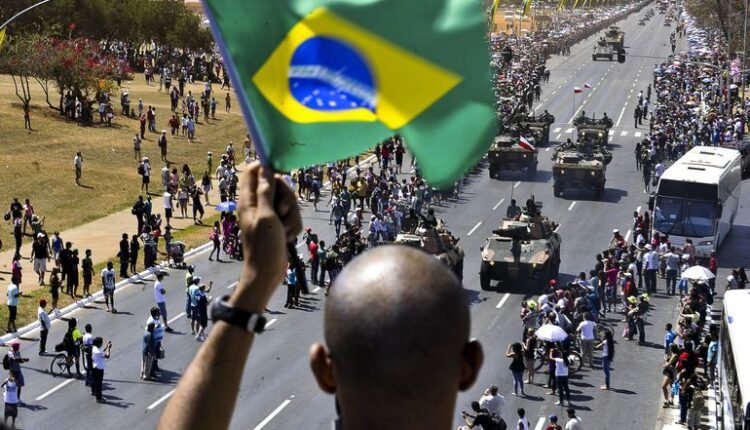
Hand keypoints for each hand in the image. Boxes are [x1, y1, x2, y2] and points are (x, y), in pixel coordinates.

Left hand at [232, 162, 301, 312]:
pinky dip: (293, 225)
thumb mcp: (266, 216)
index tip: (280, 177)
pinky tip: (288, 237)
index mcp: (249, 199)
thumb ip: (266, 192)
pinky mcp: (279, 224)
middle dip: (287, 197)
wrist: (268, 272)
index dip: (268, 170)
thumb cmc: (264, 246)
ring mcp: (269, 214)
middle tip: (284, 212)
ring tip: (286, 230)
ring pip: (288, 201)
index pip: (254, 171)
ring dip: (293, 215)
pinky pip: (292, 216)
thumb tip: (265, 168)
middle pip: (277, 184)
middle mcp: (258, 204)